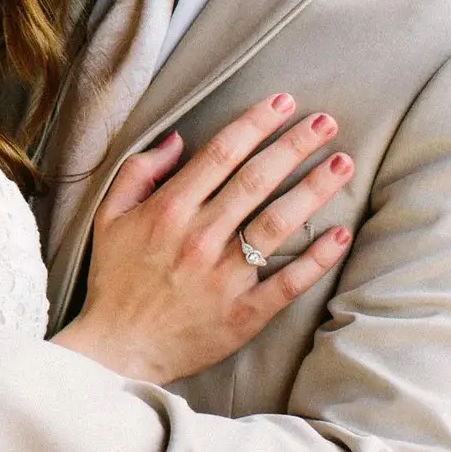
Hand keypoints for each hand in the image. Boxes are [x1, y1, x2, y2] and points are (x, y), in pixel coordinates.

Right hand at [60, 93, 355, 382]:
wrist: (117, 348)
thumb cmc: (115, 279)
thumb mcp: (108, 218)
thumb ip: (138, 173)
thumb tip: (176, 139)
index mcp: (168, 211)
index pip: (220, 154)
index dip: (255, 124)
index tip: (284, 103)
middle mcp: (199, 238)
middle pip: (256, 181)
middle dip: (294, 146)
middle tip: (326, 122)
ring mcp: (224, 277)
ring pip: (277, 225)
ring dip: (313, 191)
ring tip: (342, 164)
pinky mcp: (243, 313)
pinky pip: (287, 283)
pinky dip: (316, 259)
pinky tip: (340, 234)